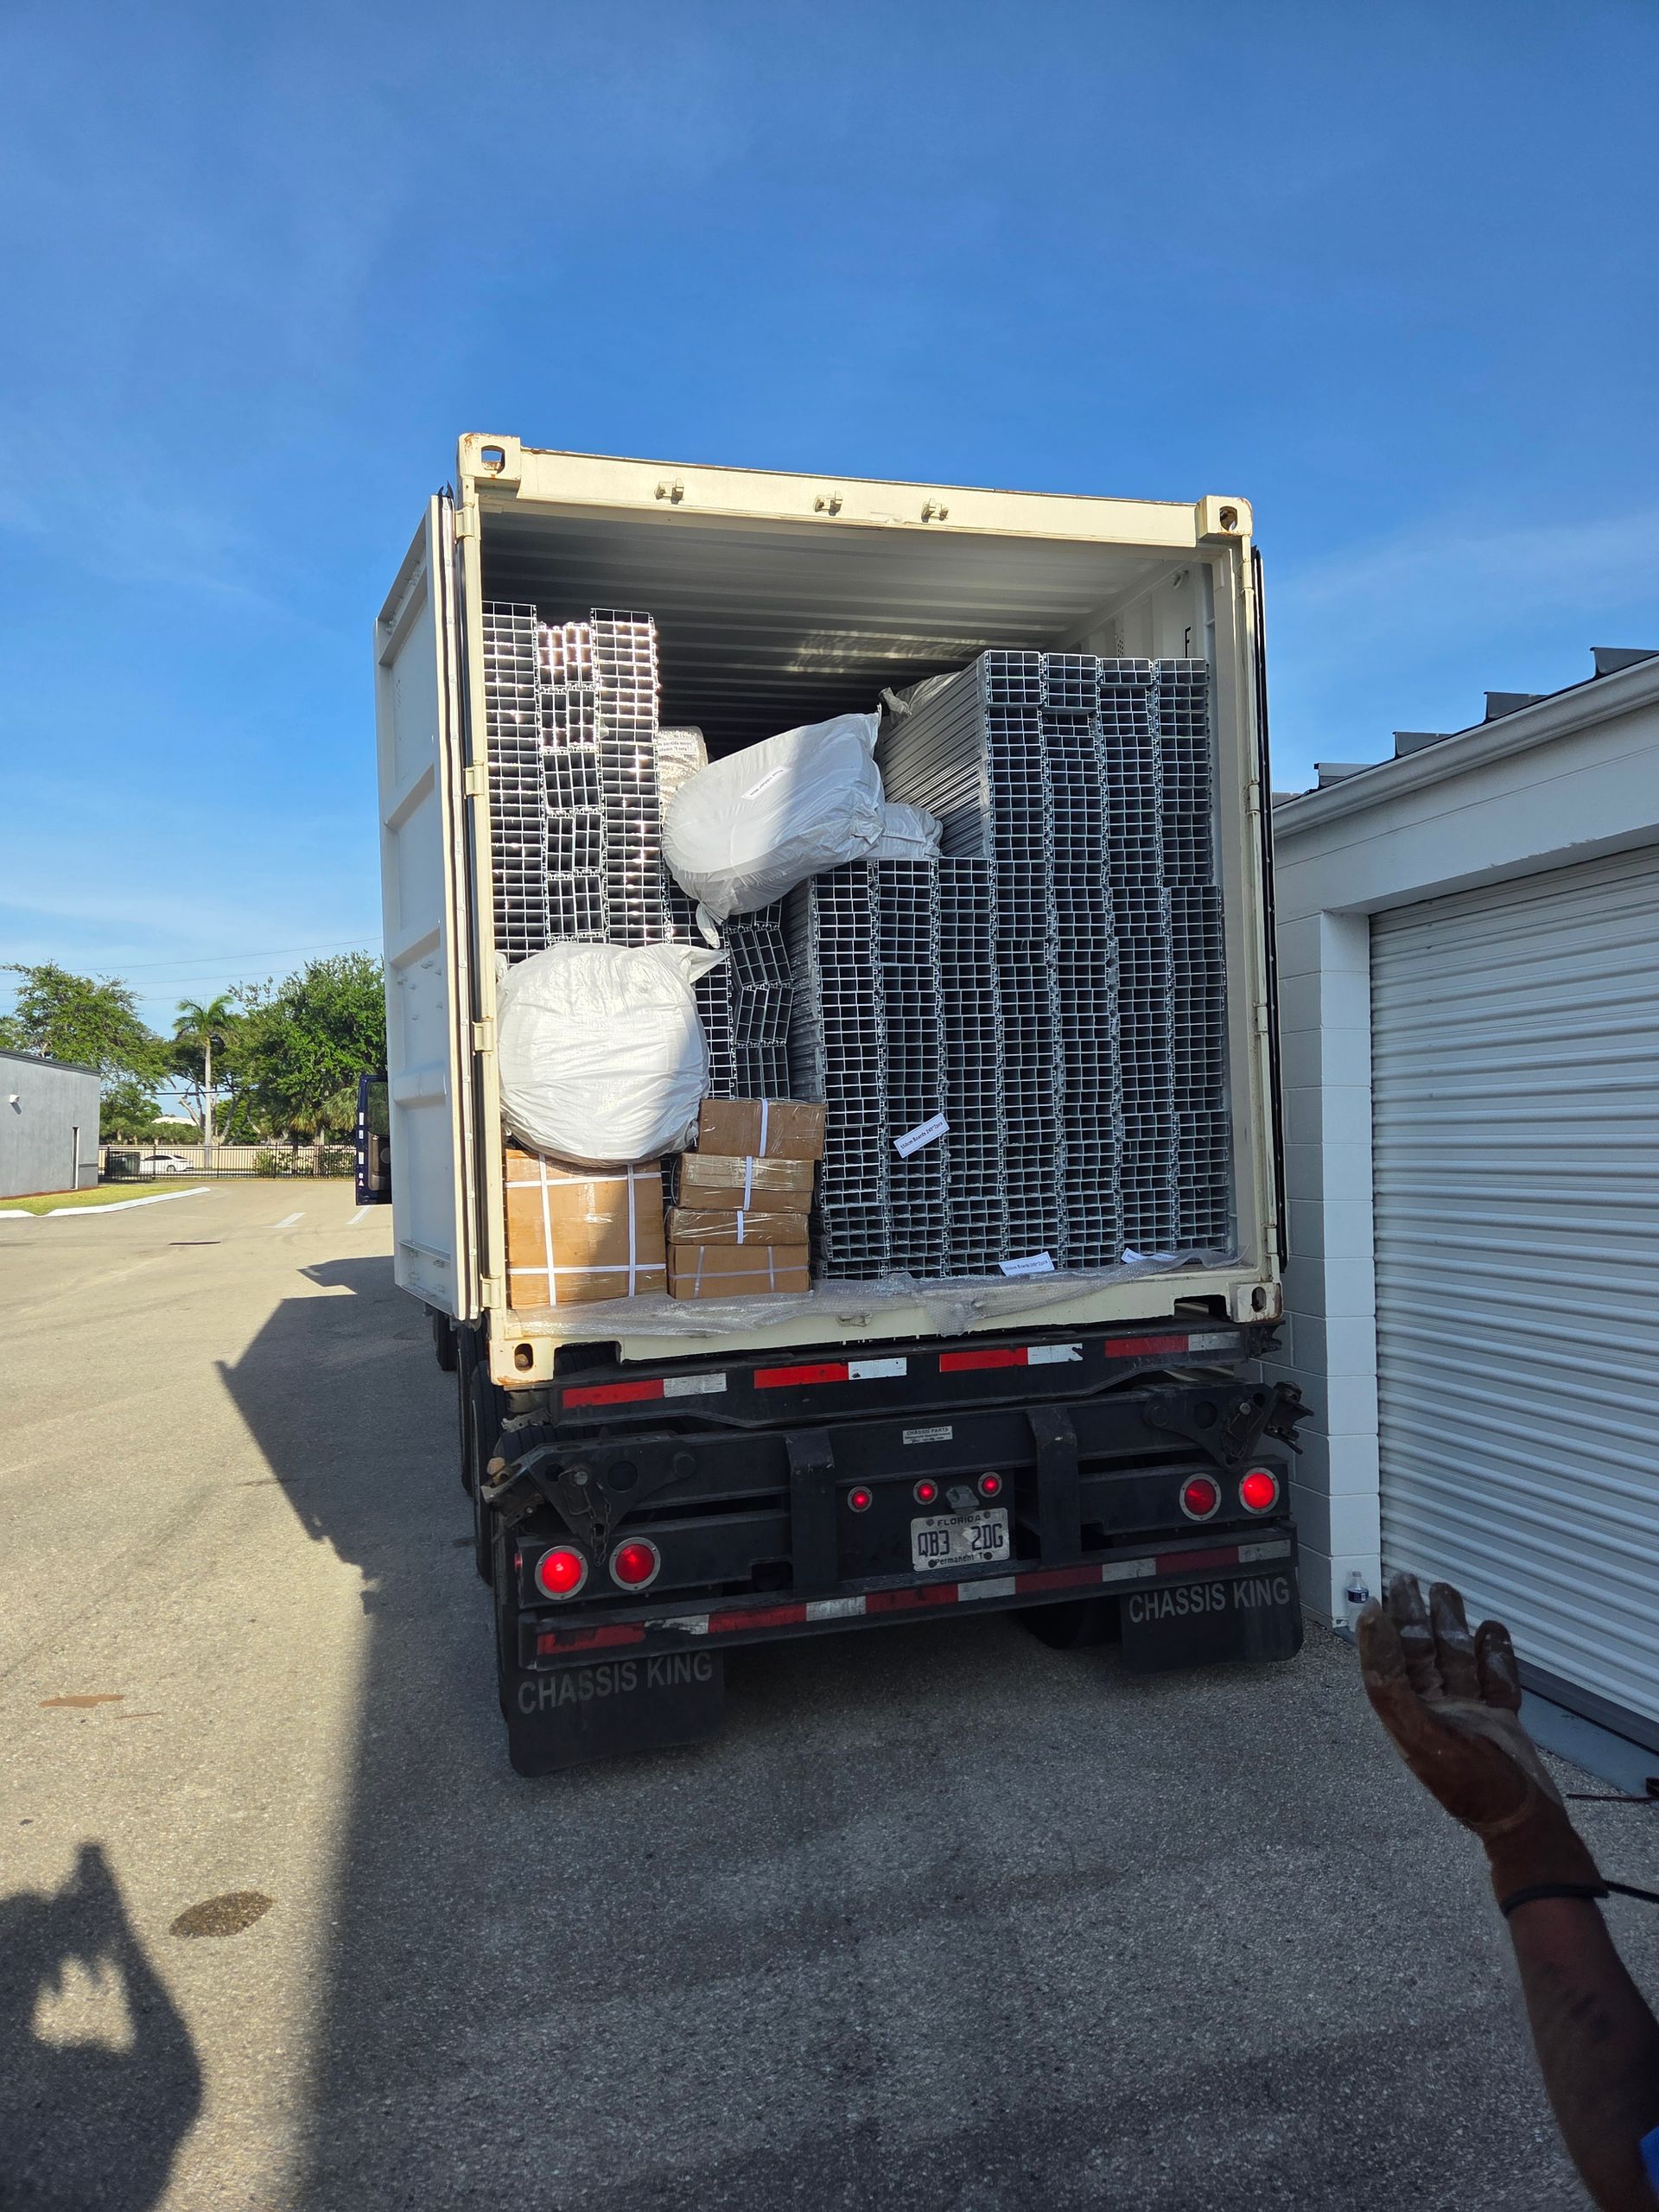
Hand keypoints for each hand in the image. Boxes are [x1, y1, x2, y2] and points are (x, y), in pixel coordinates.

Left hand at [1358, 1573, 1600, 1904]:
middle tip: (1409, 1579)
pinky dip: (1495, 1654)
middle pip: (1422, 1655)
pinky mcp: (1502, 1719)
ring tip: (1448, 1592)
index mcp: (1410, 1718)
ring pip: (1457, 1660)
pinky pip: (1496, 1679)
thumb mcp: (1422, 1737)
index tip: (1377, 1600)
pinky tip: (1491, 1630)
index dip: (1379, 1634)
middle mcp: (1437, 1712)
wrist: (1526, 1821)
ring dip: (1453, 1626)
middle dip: (1417, 1618)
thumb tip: (1370, 1632)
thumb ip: (1392, 1686)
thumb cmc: (1471, 1783)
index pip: (1389, 1666)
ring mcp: (1471, 1714)